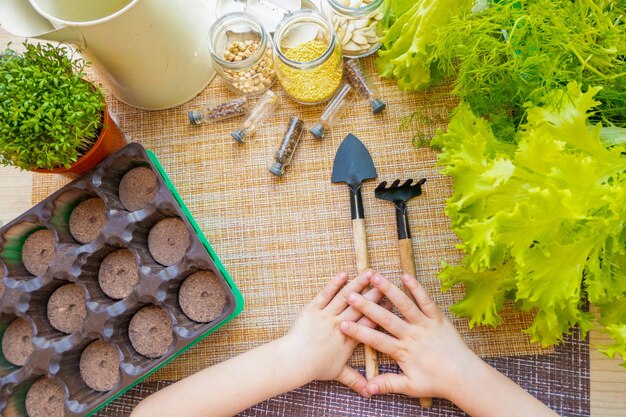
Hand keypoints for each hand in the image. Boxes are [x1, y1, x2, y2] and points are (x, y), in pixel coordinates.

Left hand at [280, 269, 384, 394]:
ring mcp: (326, 315)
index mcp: (349, 339)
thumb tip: (369, 392)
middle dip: (375, 294)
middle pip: (361, 307)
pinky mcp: (313, 308)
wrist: (293, 360)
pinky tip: (344, 274)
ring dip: (358, 284)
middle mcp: (340, 325)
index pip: (369, 323)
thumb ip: (355, 380)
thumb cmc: (314, 367)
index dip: (382, 313)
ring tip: (369, 273)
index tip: (393, 303)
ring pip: (345, 297)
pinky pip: (326, 294)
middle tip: (386, 283)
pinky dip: (335, 284)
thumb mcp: (338, 374)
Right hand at [339, 274, 478, 399]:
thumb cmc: (436, 382)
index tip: (342, 324)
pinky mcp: (437, 318)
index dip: (358, 332)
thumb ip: (388, 384)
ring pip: (405, 304)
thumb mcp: (410, 387)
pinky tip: (405, 276)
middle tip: (352, 295)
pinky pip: (426, 300)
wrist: (464, 376)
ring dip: (389, 290)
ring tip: (374, 277)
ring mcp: (425, 325)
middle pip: (386, 319)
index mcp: (403, 352)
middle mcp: (413, 335)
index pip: (376, 340)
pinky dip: (416, 288)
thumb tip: (367, 389)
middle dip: (367, 306)